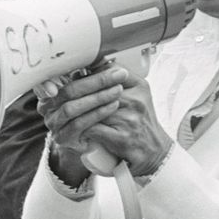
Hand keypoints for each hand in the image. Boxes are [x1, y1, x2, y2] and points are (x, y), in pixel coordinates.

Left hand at [36, 65, 171, 177]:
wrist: (154, 150)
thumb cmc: (142, 121)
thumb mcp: (138, 94)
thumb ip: (120, 79)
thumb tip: (93, 68)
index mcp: (140, 87)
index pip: (111, 72)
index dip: (91, 74)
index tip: (77, 75)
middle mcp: (136, 101)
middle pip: (99, 90)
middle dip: (79, 91)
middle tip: (64, 93)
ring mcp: (129, 120)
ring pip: (93, 109)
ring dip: (77, 110)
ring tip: (65, 109)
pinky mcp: (121, 138)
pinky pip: (94, 128)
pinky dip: (82, 127)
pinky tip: (73, 126)